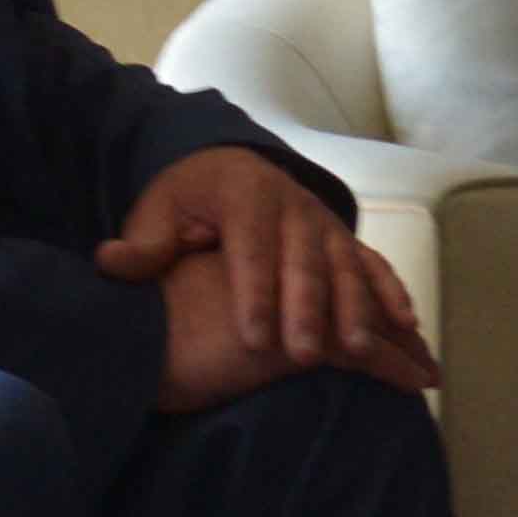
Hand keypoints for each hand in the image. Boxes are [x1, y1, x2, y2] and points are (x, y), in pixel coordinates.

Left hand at [99, 149, 435, 407]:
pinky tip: (405, 326)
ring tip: (356, 349)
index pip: (251, 249)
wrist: (231, 163)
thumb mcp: (157, 209)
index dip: (255, 293)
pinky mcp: (343, 238)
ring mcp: (324, 222)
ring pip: (344, 266)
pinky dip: (391, 292)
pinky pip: (373, 264)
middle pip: (303, 261)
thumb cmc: (189, 197)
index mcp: (245, 196)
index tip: (252, 338)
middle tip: (303, 354)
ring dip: (354, 307)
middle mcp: (293, 205)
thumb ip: (141, 242)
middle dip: (307, 308)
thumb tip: (112, 260)